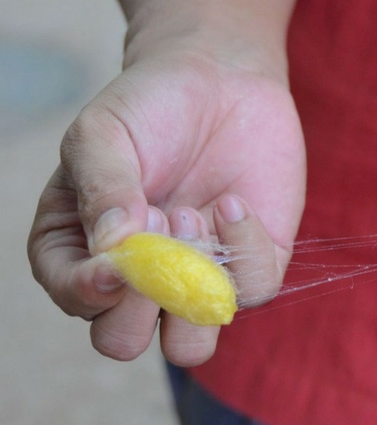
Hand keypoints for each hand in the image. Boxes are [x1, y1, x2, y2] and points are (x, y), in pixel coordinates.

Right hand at [28, 43, 305, 364]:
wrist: (222, 78)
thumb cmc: (148, 107)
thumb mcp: (103, 133)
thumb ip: (100, 188)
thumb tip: (114, 248)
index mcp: (80, 249)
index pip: (76, 301)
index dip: (91, 293)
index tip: (117, 259)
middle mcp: (136, 278)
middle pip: (123, 342)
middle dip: (139, 305)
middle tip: (156, 231)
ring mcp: (195, 278)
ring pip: (190, 346)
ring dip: (191, 293)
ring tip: (190, 218)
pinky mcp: (250, 266)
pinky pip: (251, 292)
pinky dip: (243, 251)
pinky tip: (231, 200)